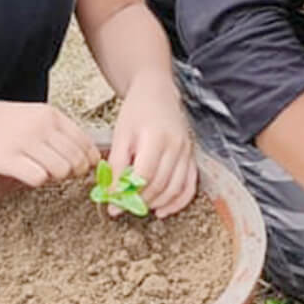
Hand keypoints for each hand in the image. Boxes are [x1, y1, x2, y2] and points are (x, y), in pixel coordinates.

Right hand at [0, 99, 99, 186]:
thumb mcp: (32, 115)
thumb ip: (55, 131)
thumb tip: (82, 155)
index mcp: (50, 114)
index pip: (85, 141)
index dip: (89, 159)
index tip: (86, 167)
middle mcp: (41, 127)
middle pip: (77, 159)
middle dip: (75, 171)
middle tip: (63, 174)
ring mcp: (26, 142)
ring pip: (62, 170)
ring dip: (56, 177)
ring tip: (42, 171)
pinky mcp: (9, 159)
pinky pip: (39, 178)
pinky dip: (37, 180)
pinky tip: (27, 173)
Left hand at [108, 69, 196, 217]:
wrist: (157, 92)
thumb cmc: (137, 111)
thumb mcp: (121, 134)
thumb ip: (116, 163)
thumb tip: (112, 192)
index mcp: (156, 137)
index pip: (144, 174)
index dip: (127, 192)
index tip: (113, 202)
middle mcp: (176, 145)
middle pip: (160, 184)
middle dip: (139, 201)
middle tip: (122, 208)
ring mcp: (187, 151)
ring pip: (175, 188)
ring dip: (156, 203)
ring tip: (138, 208)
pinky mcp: (192, 156)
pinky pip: (189, 186)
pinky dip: (177, 202)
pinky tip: (162, 210)